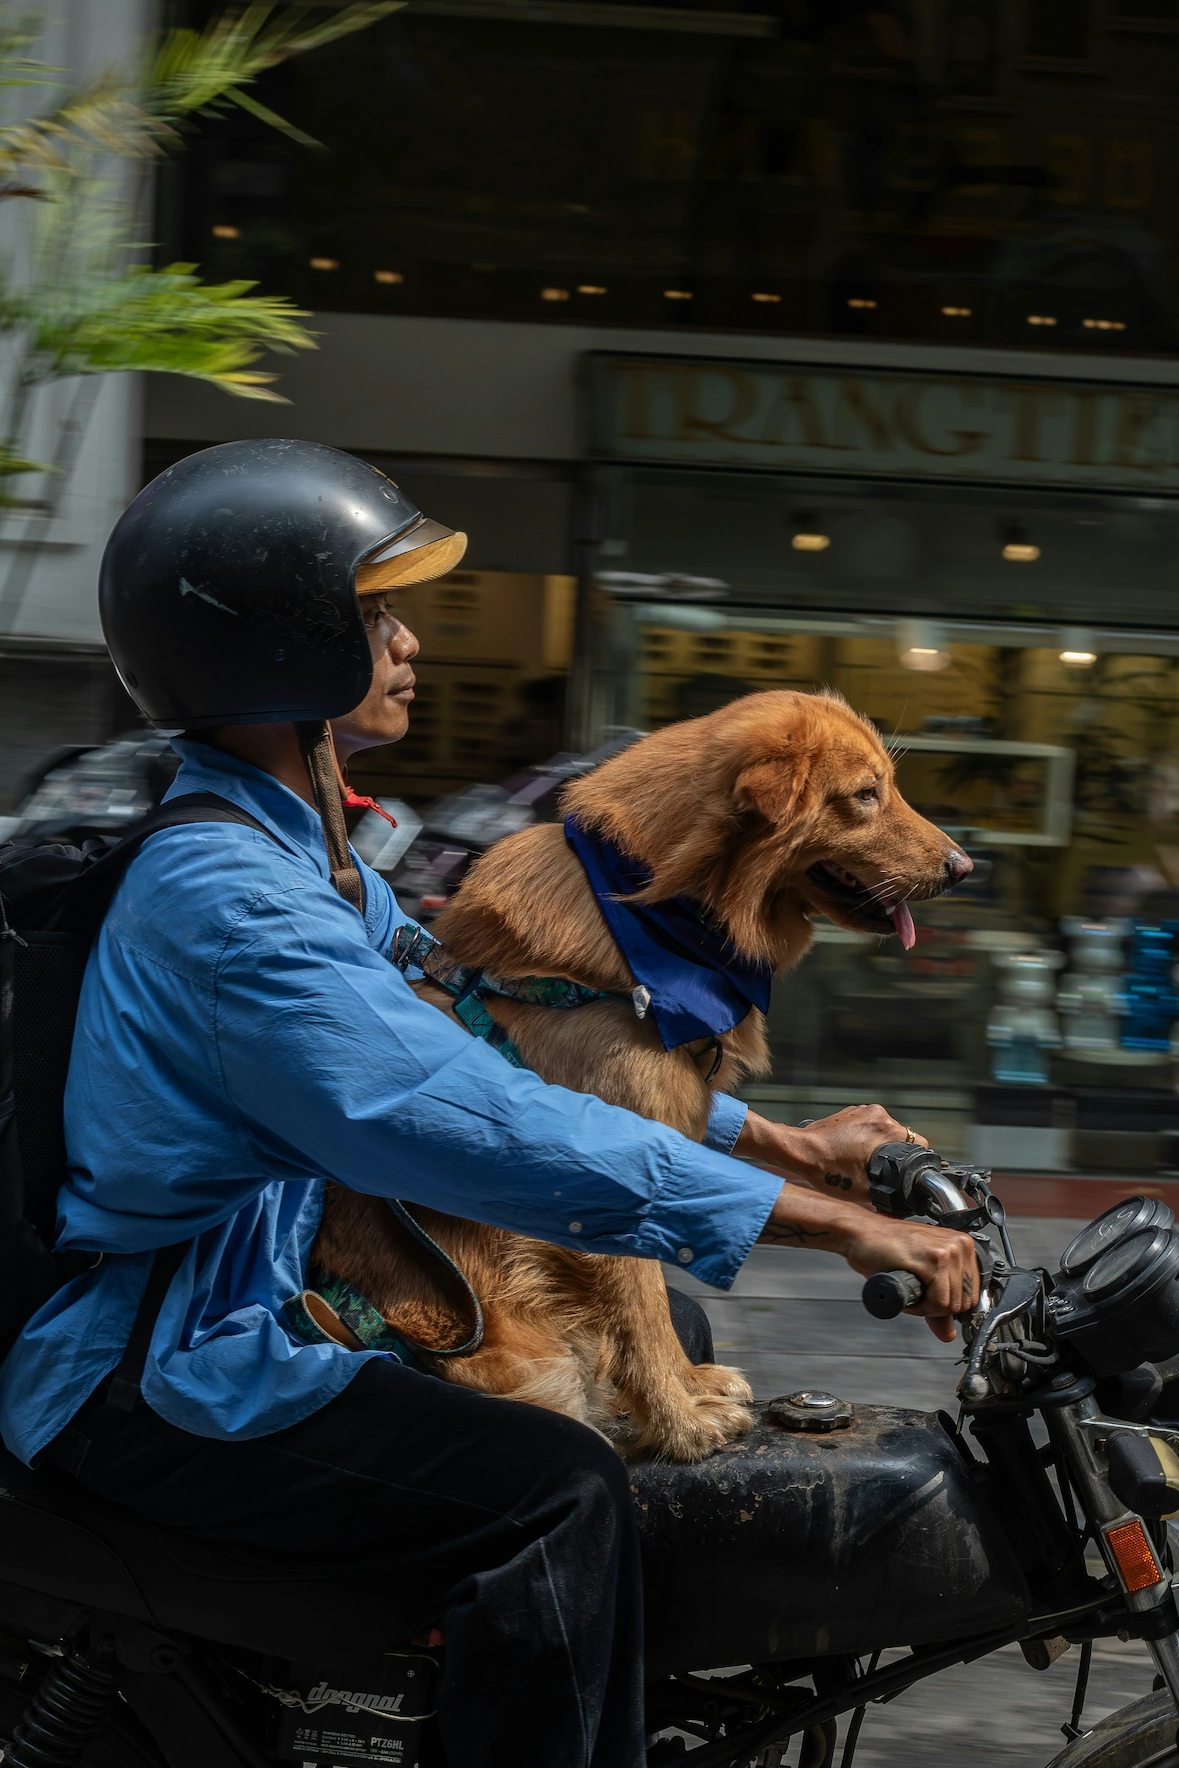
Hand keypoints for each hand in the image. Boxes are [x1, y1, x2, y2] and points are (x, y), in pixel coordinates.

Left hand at [736, 1105, 926, 1205]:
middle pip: (901, 1137)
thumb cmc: (825, 1169)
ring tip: (863, 1162)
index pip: (919, 1142)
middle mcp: (876, 1114)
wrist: (799, 1152)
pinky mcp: (851, 1113)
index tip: (906, 1171)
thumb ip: (889, 1194)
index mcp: (884, 1128)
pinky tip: (853, 1153)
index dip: (915, 1160)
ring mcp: (862, 1111)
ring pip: (885, 1131)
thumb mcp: (863, 1190)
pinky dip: (866, 1138)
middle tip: (880, 1170)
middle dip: (894, 1154)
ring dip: (880, 1146)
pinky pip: (869, 1126)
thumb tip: (903, 1204)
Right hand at [756, 1185, 975, 1341]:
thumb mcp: (920, 1277)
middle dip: (938, 1307)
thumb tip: (949, 1334)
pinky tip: (907, 1287)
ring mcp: (949, 1250)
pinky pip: (939, 1303)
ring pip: (952, 1305)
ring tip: (909, 1286)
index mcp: (962, 1246)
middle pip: (964, 1302)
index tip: (927, 1295)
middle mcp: (960, 1245)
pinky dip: (921, 1306)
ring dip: (927, 1306)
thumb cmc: (885, 1249)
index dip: (947, 1304)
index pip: (972, 1296)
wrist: (860, 1234)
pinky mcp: (934, 1258)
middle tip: (915, 1290)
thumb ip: (938, 1305)